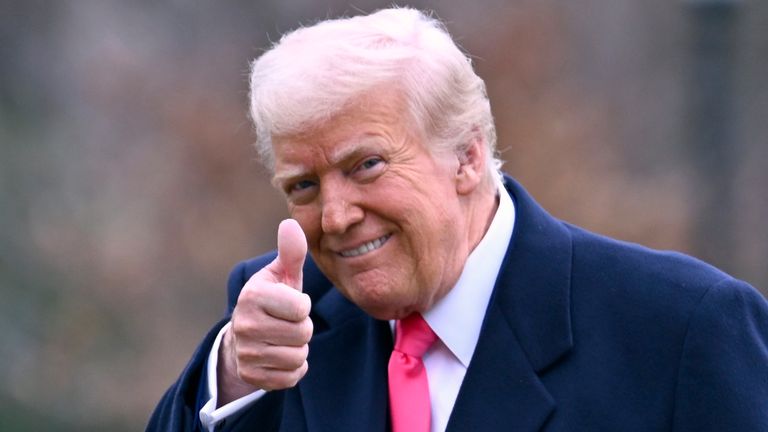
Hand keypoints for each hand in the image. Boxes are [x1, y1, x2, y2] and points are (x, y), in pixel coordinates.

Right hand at [218, 219, 311, 402]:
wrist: (244, 335)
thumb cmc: (272, 299)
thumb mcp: (281, 275)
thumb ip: (291, 252)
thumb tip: (291, 223)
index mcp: (253, 295)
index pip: (301, 307)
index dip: (302, 306)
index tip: (289, 303)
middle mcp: (244, 325)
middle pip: (302, 334)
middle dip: (302, 329)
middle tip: (286, 323)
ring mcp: (245, 353)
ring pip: (298, 357)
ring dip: (298, 349)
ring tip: (282, 339)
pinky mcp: (250, 376)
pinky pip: (291, 378)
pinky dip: (293, 370)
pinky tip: (279, 356)